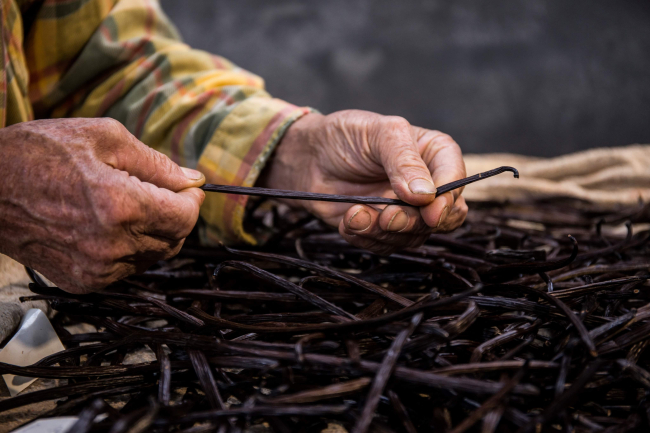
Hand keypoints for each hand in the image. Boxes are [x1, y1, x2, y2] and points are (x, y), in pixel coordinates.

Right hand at [0, 118, 204, 293]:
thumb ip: (157, 163)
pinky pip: (128, 268)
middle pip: (174, 240)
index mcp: (119, 206)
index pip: (185, 218)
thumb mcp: (104, 137)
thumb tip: (194, 180)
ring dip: (153, 232)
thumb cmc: (39, 152)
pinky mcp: (82, 283)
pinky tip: (107, 225)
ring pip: (153, 256)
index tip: (186, 187)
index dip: (191, 200)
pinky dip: (130, 247)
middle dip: (174, 214)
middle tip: (155, 190)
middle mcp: (110, 246)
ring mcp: (95, 270)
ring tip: (125, 204)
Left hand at [260, 110, 467, 254]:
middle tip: (387, 217)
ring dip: (384, 231)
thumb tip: (426, 194)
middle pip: (440, 217)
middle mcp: (425, 186)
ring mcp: (404, 210)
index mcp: (433, 154)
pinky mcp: (381, 229)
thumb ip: (404, 160)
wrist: (307, 157)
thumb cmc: (345, 135)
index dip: (447, 199)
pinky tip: (348, 220)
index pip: (456, 180)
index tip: (429, 209)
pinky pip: (384, 245)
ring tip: (356, 214)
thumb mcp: (378, 133)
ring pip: (412, 236)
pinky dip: (365, 237)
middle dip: (413, 222)